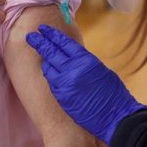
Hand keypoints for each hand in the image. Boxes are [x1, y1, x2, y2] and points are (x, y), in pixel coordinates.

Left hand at [26, 25, 146, 144]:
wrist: (116, 117)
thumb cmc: (113, 93)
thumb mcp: (100, 69)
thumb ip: (83, 61)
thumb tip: (71, 55)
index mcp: (84, 60)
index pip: (63, 42)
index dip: (51, 34)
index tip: (42, 29)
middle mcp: (72, 70)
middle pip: (50, 52)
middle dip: (39, 42)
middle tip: (30, 36)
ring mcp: (64, 84)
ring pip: (48, 67)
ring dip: (45, 60)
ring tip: (42, 54)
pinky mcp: (61, 97)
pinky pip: (51, 82)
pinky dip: (50, 75)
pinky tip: (49, 71)